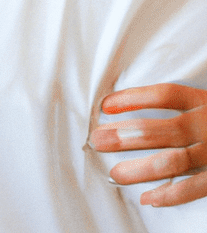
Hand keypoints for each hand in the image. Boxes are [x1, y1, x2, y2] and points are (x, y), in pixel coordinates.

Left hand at [89, 83, 206, 205]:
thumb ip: (181, 106)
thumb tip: (132, 113)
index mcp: (205, 102)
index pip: (165, 95)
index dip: (133, 98)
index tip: (106, 105)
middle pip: (161, 129)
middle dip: (126, 136)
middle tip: (98, 141)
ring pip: (174, 162)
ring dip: (141, 169)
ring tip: (116, 173)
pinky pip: (196, 188)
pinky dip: (171, 194)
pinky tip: (148, 198)